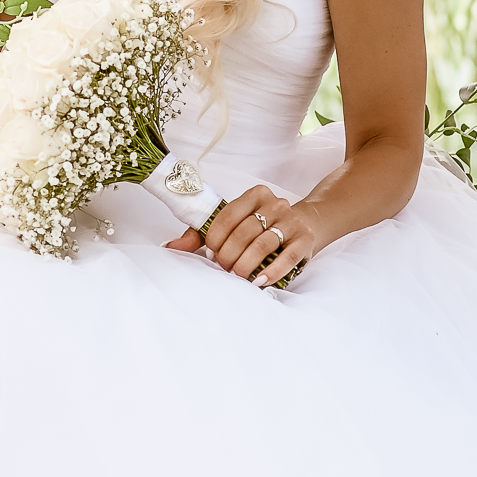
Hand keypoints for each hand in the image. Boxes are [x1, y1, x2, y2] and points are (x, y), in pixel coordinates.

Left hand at [202, 185, 319, 288]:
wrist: (305, 224)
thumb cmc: (262, 226)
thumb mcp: (235, 223)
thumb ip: (202, 234)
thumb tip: (171, 246)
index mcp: (255, 195)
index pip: (228, 215)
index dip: (216, 238)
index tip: (212, 255)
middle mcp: (275, 204)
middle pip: (245, 231)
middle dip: (229, 254)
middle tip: (224, 268)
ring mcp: (292, 221)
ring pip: (263, 244)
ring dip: (246, 264)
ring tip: (238, 276)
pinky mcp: (305, 239)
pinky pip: (287, 257)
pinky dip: (270, 271)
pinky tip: (258, 281)